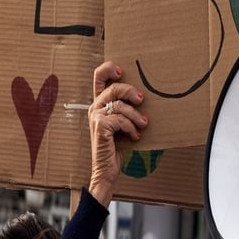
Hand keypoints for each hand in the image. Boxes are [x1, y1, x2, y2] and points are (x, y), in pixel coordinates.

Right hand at [88, 61, 147, 206]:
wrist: (107, 169)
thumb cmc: (117, 146)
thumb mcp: (123, 123)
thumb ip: (126, 109)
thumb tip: (143, 96)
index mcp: (99, 103)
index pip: (98, 76)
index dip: (109, 68)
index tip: (122, 71)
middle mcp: (94, 107)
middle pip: (113, 87)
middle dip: (130, 91)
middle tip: (142, 99)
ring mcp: (95, 116)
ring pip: (120, 105)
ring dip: (135, 116)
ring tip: (143, 124)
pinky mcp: (100, 125)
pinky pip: (121, 119)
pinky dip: (131, 128)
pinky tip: (135, 137)